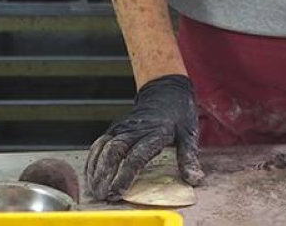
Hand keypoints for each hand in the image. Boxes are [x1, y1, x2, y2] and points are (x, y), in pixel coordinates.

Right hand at [85, 74, 203, 200]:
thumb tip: (195, 180)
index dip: (125, 175)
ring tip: (94, 189)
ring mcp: (123, 127)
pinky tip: (90, 175)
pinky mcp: (116, 128)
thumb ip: (189, 157)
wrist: (166, 90)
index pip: (136, 156)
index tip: (118, 192)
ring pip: (103, 148)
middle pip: (114, 152)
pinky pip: (99, 144)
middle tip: (103, 195)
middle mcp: (136, 129)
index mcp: (156, 132)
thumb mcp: (189, 133)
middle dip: (105, 174)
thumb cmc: (179, 113)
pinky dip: (92, 160)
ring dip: (96, 169)